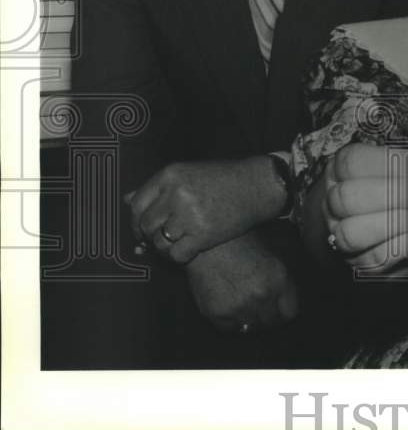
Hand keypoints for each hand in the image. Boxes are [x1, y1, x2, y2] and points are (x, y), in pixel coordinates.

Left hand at [125, 156, 284, 263]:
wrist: (258, 185)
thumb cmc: (226, 178)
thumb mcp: (190, 173)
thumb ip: (159, 187)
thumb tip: (127, 199)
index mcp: (171, 175)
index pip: (137, 204)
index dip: (136, 221)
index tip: (141, 230)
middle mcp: (176, 193)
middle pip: (147, 225)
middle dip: (150, 236)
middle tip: (161, 239)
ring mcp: (189, 214)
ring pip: (160, 241)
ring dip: (165, 247)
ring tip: (179, 242)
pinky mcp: (202, 234)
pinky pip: (177, 254)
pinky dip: (180, 256)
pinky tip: (190, 250)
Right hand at [185, 231, 298, 331]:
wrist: (207, 240)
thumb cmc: (241, 241)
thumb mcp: (274, 250)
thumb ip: (285, 276)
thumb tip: (288, 297)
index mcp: (279, 278)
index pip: (290, 313)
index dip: (284, 310)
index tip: (279, 308)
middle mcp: (261, 294)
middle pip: (271, 322)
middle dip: (268, 315)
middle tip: (260, 306)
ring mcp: (239, 306)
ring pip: (251, 328)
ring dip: (250, 319)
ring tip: (243, 303)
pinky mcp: (217, 312)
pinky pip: (230, 329)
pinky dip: (231, 321)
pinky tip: (229, 304)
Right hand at [322, 143, 407, 272]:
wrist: (376, 221)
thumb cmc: (387, 186)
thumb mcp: (391, 166)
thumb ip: (405, 163)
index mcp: (338, 171)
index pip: (351, 162)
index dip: (387, 163)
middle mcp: (333, 204)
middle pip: (348, 198)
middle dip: (394, 194)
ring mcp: (341, 235)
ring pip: (352, 234)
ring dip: (396, 222)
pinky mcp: (358, 262)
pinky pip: (376, 258)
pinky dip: (407, 243)